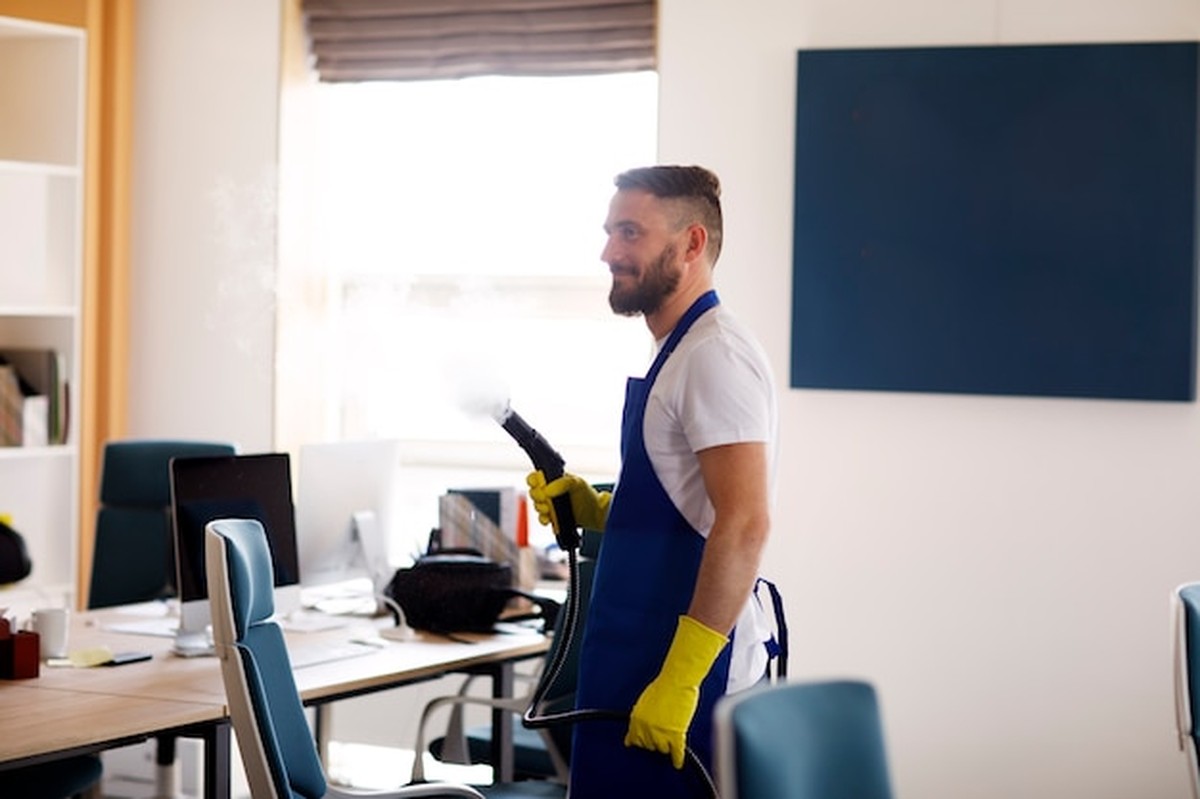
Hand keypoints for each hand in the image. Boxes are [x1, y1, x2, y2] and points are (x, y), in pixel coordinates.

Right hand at [526, 471, 610, 532]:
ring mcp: (549, 506)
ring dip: (541, 509)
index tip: (537, 484)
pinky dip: (545, 520)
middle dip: (537, 496)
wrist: (595, 514)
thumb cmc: (587, 494)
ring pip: (536, 506)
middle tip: (545, 499)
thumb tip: (547, 490)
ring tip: (550, 510)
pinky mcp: (552, 518)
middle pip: (533, 493)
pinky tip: (551, 520)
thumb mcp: (577, 483)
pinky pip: (542, 519)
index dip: (532, 480)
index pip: (535, 477)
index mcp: (552, 480)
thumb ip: (562, 483)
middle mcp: (548, 492)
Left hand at [624, 615, 727, 768]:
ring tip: (670, 742)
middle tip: (661, 737)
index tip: (640, 745)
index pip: (634, 739)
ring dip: (666, 746)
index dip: (640, 741)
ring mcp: (661, 733)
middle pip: (649, 746)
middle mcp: (646, 728)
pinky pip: (676, 752)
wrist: (678, 679)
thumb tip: (634, 733)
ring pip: (662, 750)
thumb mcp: (645, 702)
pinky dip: (677, 759)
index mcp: (636, 719)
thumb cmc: (664, 685)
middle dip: (654, 742)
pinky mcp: (676, 735)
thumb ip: (641, 718)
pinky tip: (677, 763)